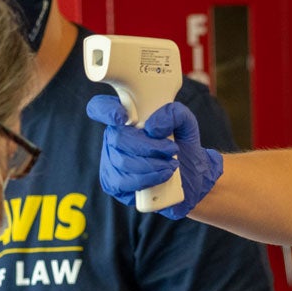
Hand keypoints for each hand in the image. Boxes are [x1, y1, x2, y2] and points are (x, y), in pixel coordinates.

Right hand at [86, 95, 222, 218]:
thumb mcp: (186, 123)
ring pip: (122, 161)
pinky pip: (123, 182)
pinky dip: (147, 179)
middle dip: (149, 145)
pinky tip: (162, 176)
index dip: (106, 110)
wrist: (190, 176)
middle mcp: (114, 137)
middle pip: (117, 137)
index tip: (123, 118)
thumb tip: (152, 127)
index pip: (101, 107)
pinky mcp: (114, 183)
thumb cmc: (182, 146)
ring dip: (152, 164)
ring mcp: (111, 161)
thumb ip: (174, 114)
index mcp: (126, 116)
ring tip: (171, 164)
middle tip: (171, 149)